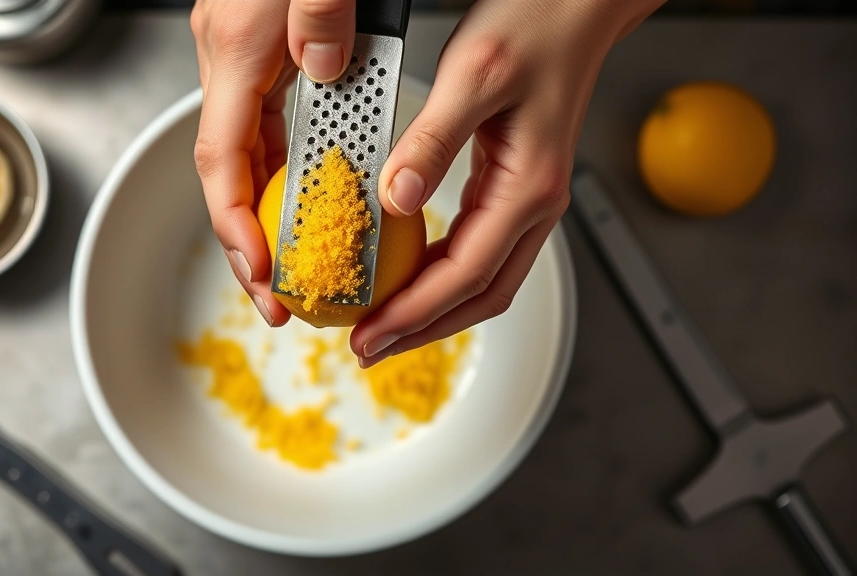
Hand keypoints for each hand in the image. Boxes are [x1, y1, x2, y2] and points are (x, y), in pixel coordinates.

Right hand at [191, 0, 357, 326]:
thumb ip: (320, 17)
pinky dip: (281, 172)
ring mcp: (241, 60)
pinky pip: (264, 129)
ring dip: (264, 214)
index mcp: (238, 51)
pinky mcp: (260, 55)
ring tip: (291, 266)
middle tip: (278, 296)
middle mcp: (229, 61)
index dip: (236, 227)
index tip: (262, 274)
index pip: (224, 161)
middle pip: (228, 172)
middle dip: (249, 241)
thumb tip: (327, 70)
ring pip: (245, 155)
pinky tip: (305, 200)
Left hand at [351, 0, 663, 365]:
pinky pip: (478, 250)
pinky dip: (442, 275)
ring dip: (433, 310)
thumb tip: (396, 198)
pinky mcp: (514, 186)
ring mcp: (529, 199)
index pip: (466, 275)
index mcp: (528, 188)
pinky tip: (409, 274)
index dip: (415, 314)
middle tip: (368, 350)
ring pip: (483, 280)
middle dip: (423, 330)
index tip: (371, 335)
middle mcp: (536, 204)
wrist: (576, 3)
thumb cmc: (535, 25)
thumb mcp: (474, 75)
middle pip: (481, 296)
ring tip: (384, 325)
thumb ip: (434, 140)